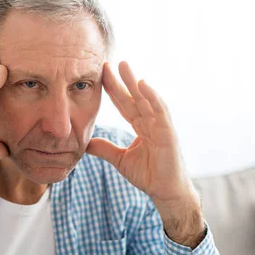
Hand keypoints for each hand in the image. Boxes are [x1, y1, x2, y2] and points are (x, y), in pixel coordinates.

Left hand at [86, 61, 203, 244]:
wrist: (165, 192)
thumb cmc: (149, 175)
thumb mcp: (120, 160)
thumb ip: (105, 149)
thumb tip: (86, 143)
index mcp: (141, 126)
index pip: (124, 104)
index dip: (113, 90)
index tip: (101, 74)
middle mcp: (151, 122)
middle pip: (133, 97)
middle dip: (122, 80)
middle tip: (110, 62)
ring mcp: (160, 126)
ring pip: (146, 99)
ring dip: (135, 82)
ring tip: (124, 66)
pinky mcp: (168, 132)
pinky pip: (160, 111)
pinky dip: (152, 97)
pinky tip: (142, 85)